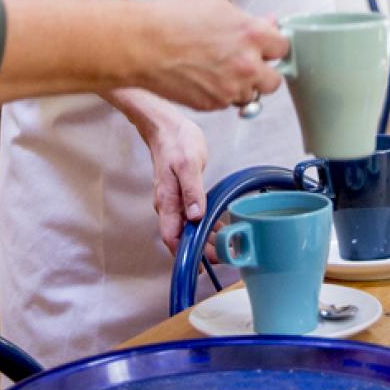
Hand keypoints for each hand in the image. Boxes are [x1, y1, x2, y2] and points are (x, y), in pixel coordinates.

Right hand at [123, 0, 286, 110]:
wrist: (140, 45)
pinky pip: (228, 102)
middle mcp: (248, 65)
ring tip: (220, 69)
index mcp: (253, 35)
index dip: (272, 45)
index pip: (283, 47)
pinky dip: (221, 93)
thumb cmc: (172, 19)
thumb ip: (246, 20)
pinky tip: (204, 77)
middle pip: (274, 80)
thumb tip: (266, 24)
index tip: (265, 44)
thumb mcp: (216, 5)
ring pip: (251, 94)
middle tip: (247, 61)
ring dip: (243, 85)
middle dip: (263, 71)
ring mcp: (231, 89)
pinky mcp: (213, 105)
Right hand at [127, 101, 209, 252]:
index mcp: (167, 200)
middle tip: (221, 256)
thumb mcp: (189, 164)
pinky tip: (217, 227)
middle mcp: (167, 205)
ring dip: (203, 239)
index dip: (185, 253)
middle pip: (180, 237)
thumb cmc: (176, 142)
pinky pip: (190, 216)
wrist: (166, 127)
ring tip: (223, 246)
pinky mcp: (180, 194)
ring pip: (186, 228)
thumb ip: (192, 191)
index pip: (172, 236)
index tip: (202, 263)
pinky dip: (203, 224)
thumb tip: (196, 216)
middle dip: (198, 250)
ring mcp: (173, 200)